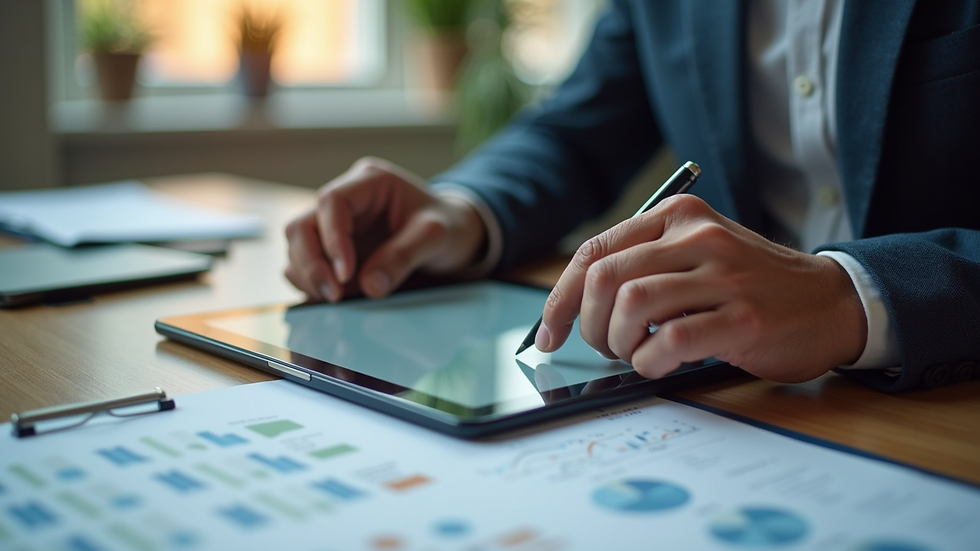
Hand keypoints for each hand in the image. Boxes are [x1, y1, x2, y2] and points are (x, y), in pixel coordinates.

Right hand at [284, 157, 486, 300]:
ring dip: (308, 276)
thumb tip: (369, 287)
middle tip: (333, 295)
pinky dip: (312, 284)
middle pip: (302, 225)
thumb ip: (404, 256)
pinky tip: (335, 297)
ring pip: (297, 247)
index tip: (346, 274)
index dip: (332, 239)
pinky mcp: (332, 248)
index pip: (332, 202)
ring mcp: (335, 224)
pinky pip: (305, 265)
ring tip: (336, 298)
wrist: (453, 235)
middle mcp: (346, 199)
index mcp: (369, 182)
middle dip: (311, 263)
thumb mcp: (435, 237)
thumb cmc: (448, 226)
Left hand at [534, 194, 866, 382]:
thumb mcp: (696, 255)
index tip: (549, 333)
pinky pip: (669, 340)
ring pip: (631, 305)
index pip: (593, 251)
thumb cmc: (751, 286)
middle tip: (605, 347)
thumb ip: (643, 265)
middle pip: (604, 278)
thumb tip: (573, 305)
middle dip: (589, 324)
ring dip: (619, 344)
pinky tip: (661, 364)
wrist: (831, 302)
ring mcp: (722, 275)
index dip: (560, 298)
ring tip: (637, 354)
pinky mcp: (742, 316)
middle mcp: (698, 236)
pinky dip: (650, 362)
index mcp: (678, 215)